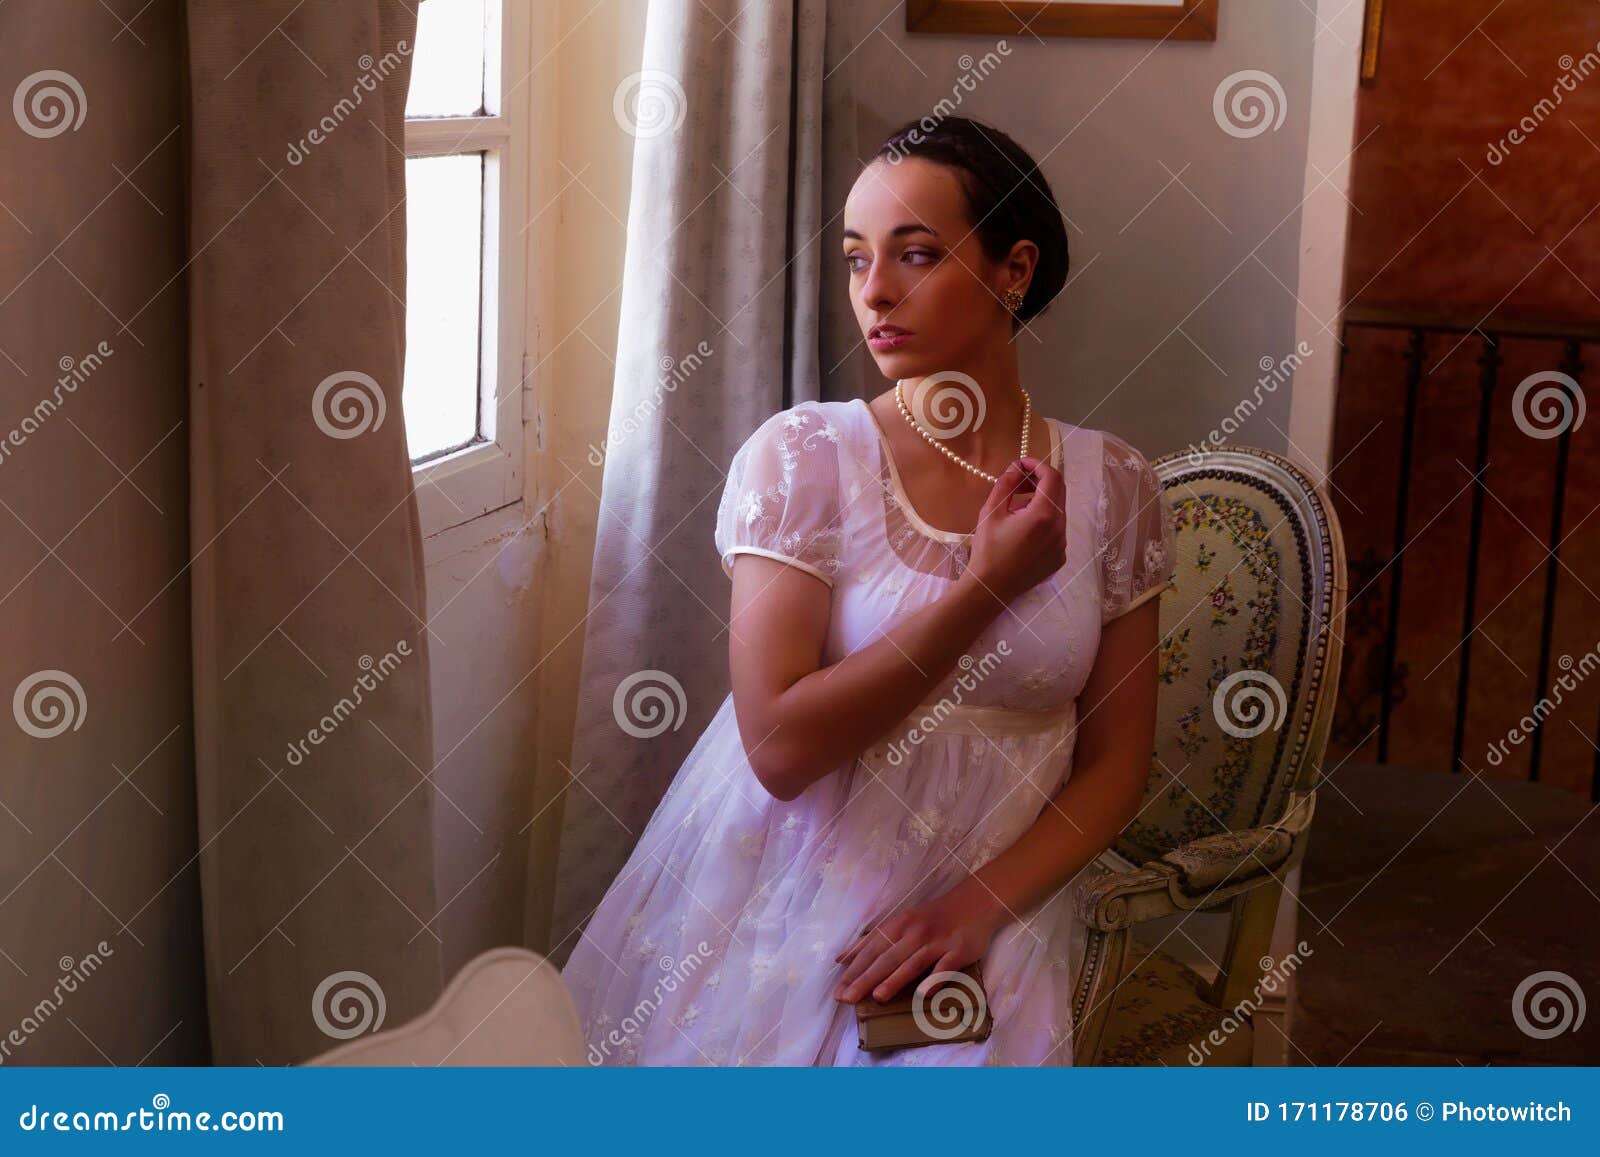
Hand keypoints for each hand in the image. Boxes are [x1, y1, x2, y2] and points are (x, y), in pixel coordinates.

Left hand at [831, 880, 1008, 1004]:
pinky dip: (934, 980)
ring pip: (912, 963)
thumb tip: (841, 958)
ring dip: (894, 980)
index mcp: (898, 926)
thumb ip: (873, 940)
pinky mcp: (958, 951)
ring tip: (877, 996)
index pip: (870, 951)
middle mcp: (914, 933)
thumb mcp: (899, 922)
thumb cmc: (931, 917)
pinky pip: (945, 967)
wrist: (975, 902)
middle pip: (886, 959)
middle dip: (865, 979)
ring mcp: (937, 942)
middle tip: (846, 999)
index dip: (853, 971)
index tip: (837, 991)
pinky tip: (923, 994)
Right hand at [966, 455, 1066, 605]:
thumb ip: (1006, 484)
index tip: (1022, 464)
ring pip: (1058, 512)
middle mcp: (1059, 529)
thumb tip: (1015, 467)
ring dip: (1041, 502)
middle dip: (1040, 481)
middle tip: (1018, 482)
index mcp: (1043, 515)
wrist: (991, 588)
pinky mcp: (1059, 557)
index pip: (1052, 477)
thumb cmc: (987, 549)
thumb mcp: (991, 512)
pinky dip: (1044, 522)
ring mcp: (1062, 545)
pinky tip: (1023, 531)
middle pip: (1059, 492)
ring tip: (1016, 509)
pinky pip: (1057, 530)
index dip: (1038, 465)